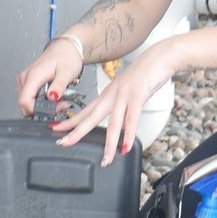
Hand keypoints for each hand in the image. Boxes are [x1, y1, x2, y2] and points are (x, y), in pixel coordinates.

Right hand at [14, 37, 84, 115]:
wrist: (67, 48)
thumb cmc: (67, 57)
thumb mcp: (67, 73)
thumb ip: (58, 86)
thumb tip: (52, 98)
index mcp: (33, 75)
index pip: (24, 101)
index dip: (37, 111)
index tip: (53, 110)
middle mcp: (26, 77)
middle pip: (24, 104)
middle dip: (41, 111)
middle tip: (59, 106)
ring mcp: (25, 79)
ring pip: (27, 103)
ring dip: (42, 107)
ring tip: (58, 101)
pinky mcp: (28, 81)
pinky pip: (30, 97)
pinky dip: (41, 102)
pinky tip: (52, 98)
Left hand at [50, 40, 179, 165]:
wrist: (160, 57)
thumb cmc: (146, 74)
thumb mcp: (128, 90)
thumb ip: (121, 105)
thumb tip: (119, 122)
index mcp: (108, 94)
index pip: (85, 110)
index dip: (71, 121)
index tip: (56, 129)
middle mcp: (112, 95)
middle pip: (91, 116)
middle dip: (76, 131)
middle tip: (62, 142)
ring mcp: (124, 95)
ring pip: (113, 123)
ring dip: (109, 144)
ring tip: (106, 160)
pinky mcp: (138, 96)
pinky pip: (132, 119)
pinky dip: (128, 135)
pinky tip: (125, 147)